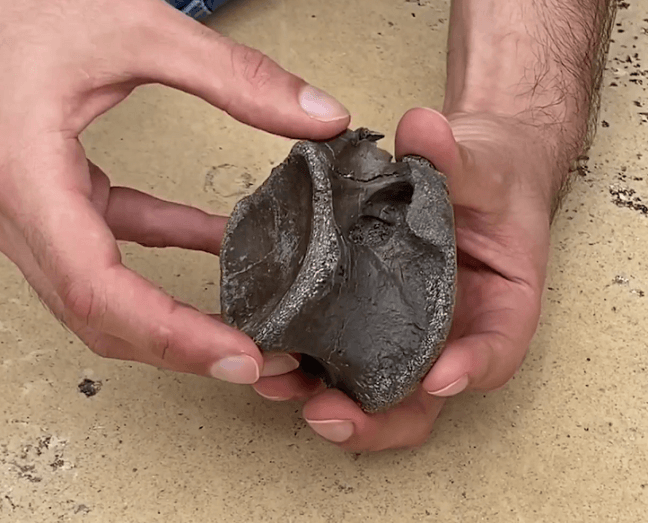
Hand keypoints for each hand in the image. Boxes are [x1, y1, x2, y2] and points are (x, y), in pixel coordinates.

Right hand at [0, 0, 348, 380]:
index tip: (238, 356)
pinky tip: (215, 240)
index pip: (99, 290)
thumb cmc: (18, 3)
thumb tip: (317, 115)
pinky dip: (166, 244)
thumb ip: (233, 76)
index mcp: (24, 176)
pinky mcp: (51, 189)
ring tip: (243, 325)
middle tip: (258, 360)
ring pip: (102, 292)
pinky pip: (110, 239)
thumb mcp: (132, 27)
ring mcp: (32, 205)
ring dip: (174, 313)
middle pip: (101, 313)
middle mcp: (17, 207)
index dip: (173, 336)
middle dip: (182, 347)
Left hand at [252, 107, 554, 450]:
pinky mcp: (361, 317)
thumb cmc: (490, 180)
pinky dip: (299, 362)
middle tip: (329, 414)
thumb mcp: (483, 165)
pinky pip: (333, 351)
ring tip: (277, 386)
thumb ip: (456, 156)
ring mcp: (401, 333)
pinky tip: (262, 349)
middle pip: (421, 401)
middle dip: (377, 420)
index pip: (496, 351)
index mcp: (498, 308)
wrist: (465, 175)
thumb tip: (421, 130)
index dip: (472, 371)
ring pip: (369, 390)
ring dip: (324, 401)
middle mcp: (448, 335)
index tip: (441, 377)